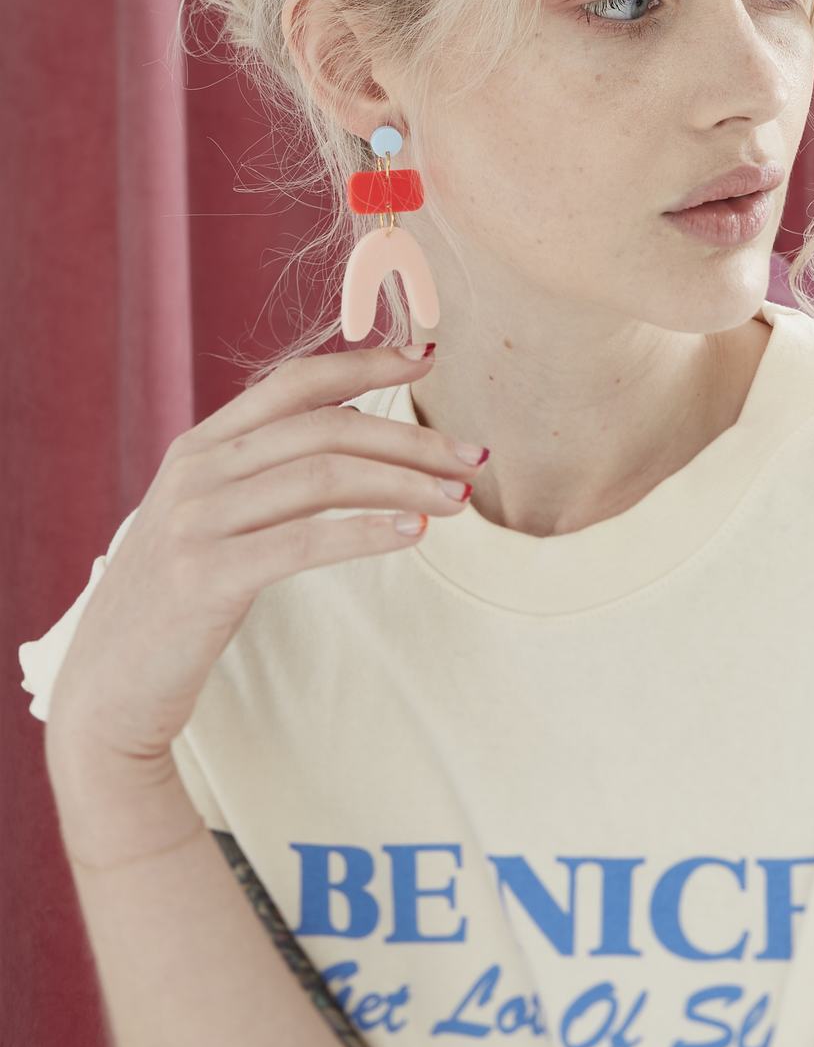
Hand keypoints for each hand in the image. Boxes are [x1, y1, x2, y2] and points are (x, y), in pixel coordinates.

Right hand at [44, 345, 485, 764]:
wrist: (107, 690)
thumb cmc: (175, 604)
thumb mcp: (207, 520)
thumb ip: (260, 474)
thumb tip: (354, 433)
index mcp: (199, 447)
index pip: (294, 383)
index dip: (365, 363)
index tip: (427, 356)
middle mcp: (195, 471)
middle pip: (324, 428)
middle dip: (410, 437)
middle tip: (473, 455)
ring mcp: (195, 522)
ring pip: (322, 476)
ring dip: (404, 483)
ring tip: (459, 498)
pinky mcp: (204, 577)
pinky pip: (304, 541)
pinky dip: (367, 532)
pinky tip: (413, 533)